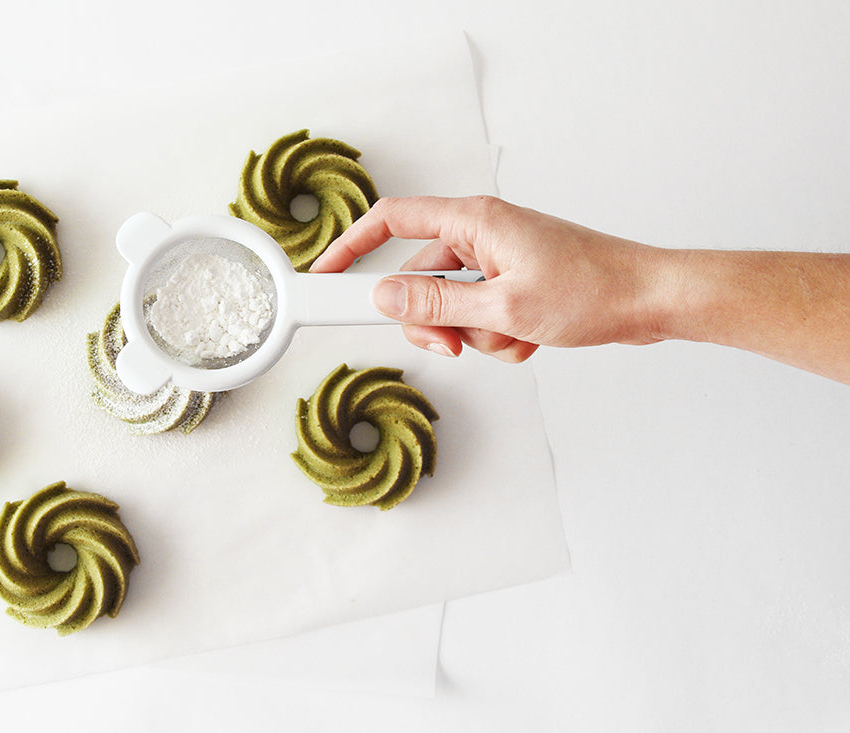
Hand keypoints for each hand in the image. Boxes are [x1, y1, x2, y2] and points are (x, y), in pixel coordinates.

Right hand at [310, 196, 670, 362]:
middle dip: (432, 320)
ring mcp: (498, 260)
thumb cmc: (594, 289)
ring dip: (474, 334)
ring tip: (514, 335)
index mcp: (474, 222)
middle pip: (419, 278)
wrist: (651, 300)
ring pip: (451, 306)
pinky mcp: (514, 283)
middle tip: (450, 343)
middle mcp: (481, 235)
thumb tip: (384, 296)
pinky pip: (480, 317)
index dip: (352, 246)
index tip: (326, 275)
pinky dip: (497, 336)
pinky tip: (530, 337)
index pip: (391, 221)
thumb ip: (436, 304)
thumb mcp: (502, 306)